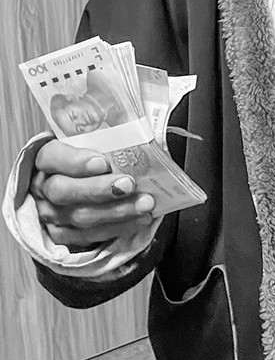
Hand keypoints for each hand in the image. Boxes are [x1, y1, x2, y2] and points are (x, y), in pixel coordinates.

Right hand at [30, 139, 155, 247]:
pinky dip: (118, 227)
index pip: (53, 158)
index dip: (76, 161)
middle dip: (99, 189)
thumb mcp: (88, 139)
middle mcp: (43, 187)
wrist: (73, 182)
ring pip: (80, 216)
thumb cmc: (86, 155)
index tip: (103, 162)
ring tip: (145, 203)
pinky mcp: (62, 235)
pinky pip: (89, 236)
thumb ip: (105, 133)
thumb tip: (140, 124)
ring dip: (116, 211)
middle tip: (129, 183)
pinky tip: (140, 219)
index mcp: (46, 159)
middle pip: (64, 191)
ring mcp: (50, 213)